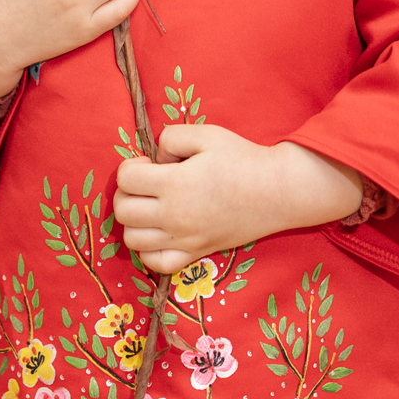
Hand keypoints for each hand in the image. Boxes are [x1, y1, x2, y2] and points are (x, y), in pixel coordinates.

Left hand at [114, 123, 360, 270]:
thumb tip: (156, 160)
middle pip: (123, 211)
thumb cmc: (242, 159)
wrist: (276, 191)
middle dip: (127, 192)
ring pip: (132, 239)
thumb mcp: (206, 134)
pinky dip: (148, 251)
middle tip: (148, 183)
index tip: (150, 163)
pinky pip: (155, 264)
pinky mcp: (195, 254)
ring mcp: (184, 239)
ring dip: (134, 221)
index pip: (125, 179)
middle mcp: (173, 216)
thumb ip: (171, 138)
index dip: (131, 166)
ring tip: (152, 207)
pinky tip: (159, 233)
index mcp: (174, 184)